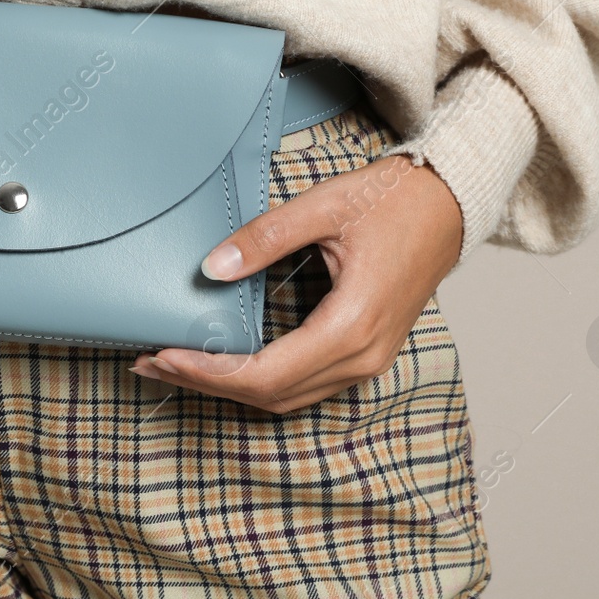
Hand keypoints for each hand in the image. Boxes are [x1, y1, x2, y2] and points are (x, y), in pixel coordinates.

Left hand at [130, 154, 461, 412]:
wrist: (450, 205)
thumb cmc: (394, 201)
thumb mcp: (325, 207)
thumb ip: (266, 237)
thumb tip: (210, 268)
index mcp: (352, 325)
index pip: (265, 372)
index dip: (208, 371)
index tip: (162, 354)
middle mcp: (361, 357)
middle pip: (269, 394)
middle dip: (205, 383)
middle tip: (148, 362)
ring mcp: (366, 361)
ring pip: (285, 397)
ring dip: (227, 386)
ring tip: (174, 364)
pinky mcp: (363, 354)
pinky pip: (301, 384)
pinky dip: (256, 379)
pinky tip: (222, 360)